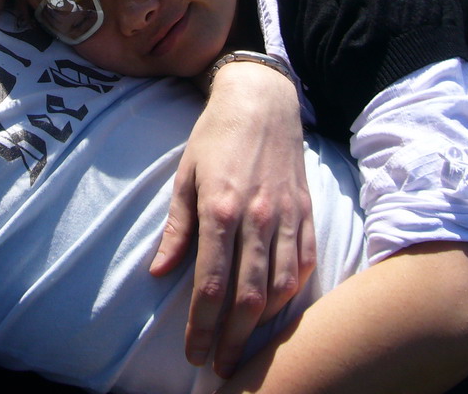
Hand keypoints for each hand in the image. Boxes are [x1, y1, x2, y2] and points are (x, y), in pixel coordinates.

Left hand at [149, 61, 315, 378]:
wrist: (262, 100)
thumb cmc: (216, 136)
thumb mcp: (185, 175)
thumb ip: (177, 228)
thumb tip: (160, 272)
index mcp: (220, 209)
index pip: (212, 284)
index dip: (203, 325)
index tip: (194, 352)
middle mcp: (258, 218)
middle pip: (249, 297)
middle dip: (233, 339)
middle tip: (220, 367)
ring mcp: (288, 217)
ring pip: (282, 287)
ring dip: (264, 326)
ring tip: (247, 348)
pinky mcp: (307, 213)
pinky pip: (305, 265)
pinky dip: (293, 294)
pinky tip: (277, 311)